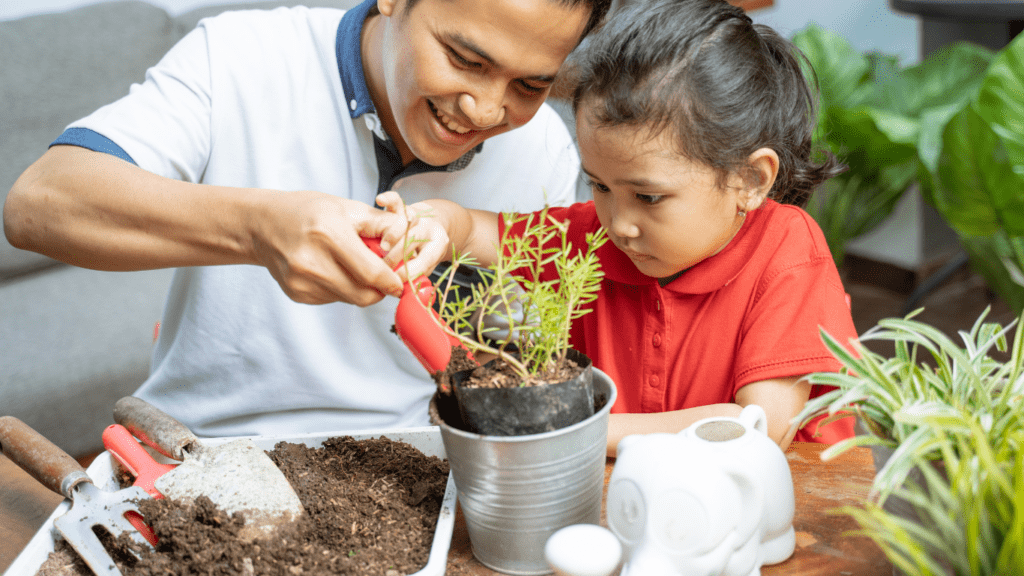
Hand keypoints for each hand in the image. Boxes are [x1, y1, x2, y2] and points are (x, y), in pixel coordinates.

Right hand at [249, 191, 408, 305]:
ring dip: (361, 288)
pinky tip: (331, 269)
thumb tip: (408, 243)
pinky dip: (342, 288)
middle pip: (364, 294)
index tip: (401, 280)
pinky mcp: (297, 294)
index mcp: (328, 234)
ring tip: (352, 265)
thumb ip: (382, 226)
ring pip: (351, 299)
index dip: (393, 281)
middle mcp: (312, 262)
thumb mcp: (347, 208)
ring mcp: (301, 281)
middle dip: (381, 289)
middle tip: (384, 276)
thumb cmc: (308, 211)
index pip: (372, 273)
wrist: (261, 225)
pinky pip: (333, 299)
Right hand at [374, 191, 452, 281]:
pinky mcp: (402, 206)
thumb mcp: (426, 265)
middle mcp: (428, 227)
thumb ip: (416, 276)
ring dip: (391, 235)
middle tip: (383, 267)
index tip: (394, 281)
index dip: (409, 272)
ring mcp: (415, 215)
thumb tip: (403, 291)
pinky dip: (389, 199)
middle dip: (397, 256)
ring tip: (380, 247)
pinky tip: (380, 201)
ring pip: (405, 222)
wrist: (431, 224)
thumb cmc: (425, 248)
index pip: (426, 259)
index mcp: (438, 243)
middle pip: (414, 240)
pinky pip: (396, 201)